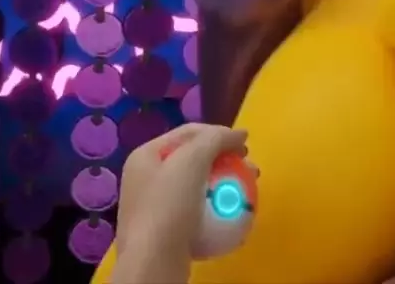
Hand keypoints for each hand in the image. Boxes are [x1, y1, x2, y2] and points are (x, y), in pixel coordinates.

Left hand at [115, 123, 252, 282]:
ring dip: (224, 183)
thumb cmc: (169, 205)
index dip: (219, 133)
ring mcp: (154, 205)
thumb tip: (240, 134)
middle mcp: (146, 177)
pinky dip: (215, 207)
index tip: (246, 144)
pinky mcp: (165, 229)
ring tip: (246, 191)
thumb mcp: (192, 160)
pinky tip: (229, 213)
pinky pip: (195, 210)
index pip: (188, 132)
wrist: (154, 261)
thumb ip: (215, 139)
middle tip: (249, 168)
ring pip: (196, 185)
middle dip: (225, 159)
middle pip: (193, 158)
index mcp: (145, 155)